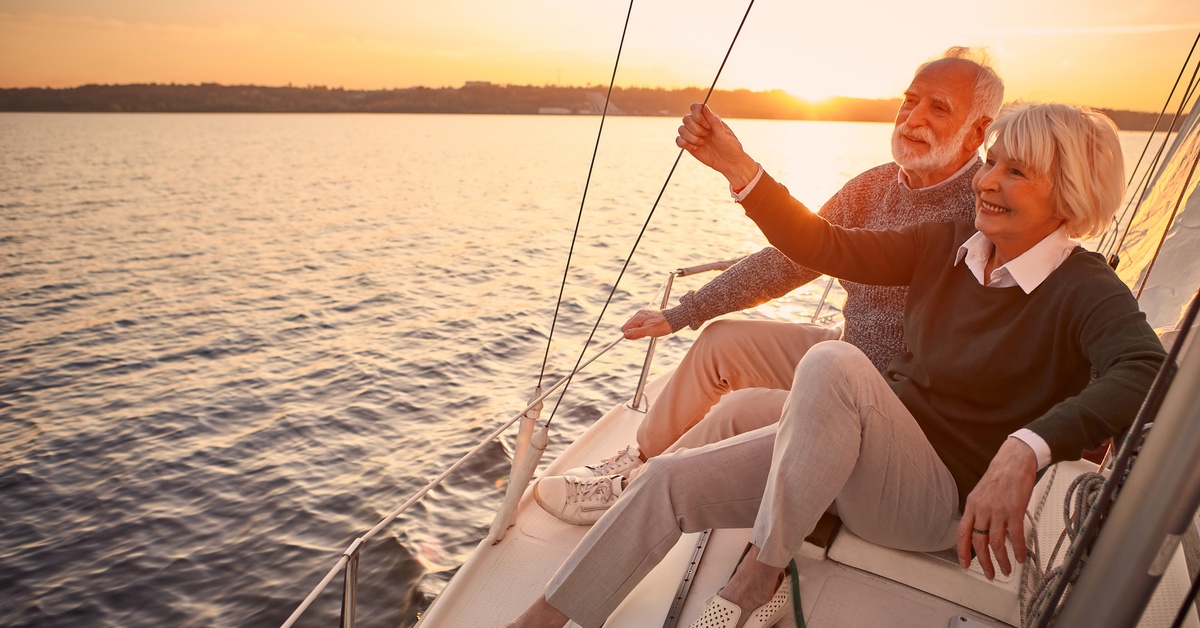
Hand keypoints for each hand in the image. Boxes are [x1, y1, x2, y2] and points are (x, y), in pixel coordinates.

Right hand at [621, 309, 671, 339]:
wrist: (673, 319)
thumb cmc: (662, 325)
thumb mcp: (649, 331)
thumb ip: (636, 333)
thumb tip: (625, 335)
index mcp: (638, 317)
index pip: (625, 328)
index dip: (630, 334)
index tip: (640, 335)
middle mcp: (639, 314)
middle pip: (628, 326)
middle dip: (635, 332)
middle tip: (646, 333)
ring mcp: (642, 314)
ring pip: (634, 326)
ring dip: (639, 330)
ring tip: (650, 330)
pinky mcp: (646, 315)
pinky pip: (639, 323)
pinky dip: (643, 327)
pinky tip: (650, 328)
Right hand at [675, 103, 759, 187]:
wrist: (729, 163)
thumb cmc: (730, 146)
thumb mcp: (724, 133)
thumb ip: (713, 119)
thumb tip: (704, 106)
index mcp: (708, 118)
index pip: (695, 108)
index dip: (697, 115)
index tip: (707, 126)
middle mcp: (699, 125)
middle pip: (686, 119)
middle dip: (696, 129)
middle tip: (706, 136)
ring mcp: (693, 135)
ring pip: (681, 129)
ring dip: (691, 137)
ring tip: (702, 143)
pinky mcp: (689, 145)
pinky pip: (678, 140)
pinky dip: (684, 144)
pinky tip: (695, 148)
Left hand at [957, 437, 1037, 579]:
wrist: (1015, 460)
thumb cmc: (1000, 475)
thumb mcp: (981, 493)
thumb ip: (979, 511)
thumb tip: (981, 530)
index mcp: (972, 505)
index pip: (962, 532)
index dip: (962, 551)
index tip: (964, 564)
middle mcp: (982, 509)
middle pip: (978, 542)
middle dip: (983, 562)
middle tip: (989, 574)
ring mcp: (998, 510)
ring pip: (996, 543)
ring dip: (1002, 560)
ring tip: (1007, 569)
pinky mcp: (1015, 510)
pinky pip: (1015, 537)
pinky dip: (1018, 550)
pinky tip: (1021, 557)